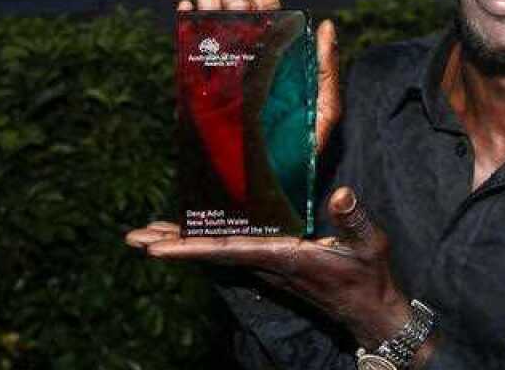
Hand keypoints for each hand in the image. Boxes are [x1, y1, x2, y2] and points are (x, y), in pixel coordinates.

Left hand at [125, 187, 411, 349]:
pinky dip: (206, 244)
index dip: (191, 248)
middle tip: (133, 237)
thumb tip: (341, 193)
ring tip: (148, 233)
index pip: (228, 252)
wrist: (371, 312)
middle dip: (171, 245)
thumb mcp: (369, 245)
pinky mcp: (274, 266)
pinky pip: (230, 254)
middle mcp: (268, 265)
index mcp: (283, 258)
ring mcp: (268, 267)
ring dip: (183, 244)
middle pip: (210, 254)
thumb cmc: (369, 277)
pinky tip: (194, 235)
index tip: (156, 248)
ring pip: (216, 254)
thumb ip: (354, 220)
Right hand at [178, 0, 340, 149]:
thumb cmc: (304, 152)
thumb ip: (325, 69)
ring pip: (215, 25)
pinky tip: (185, 8)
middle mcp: (251, 61)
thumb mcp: (324, 109)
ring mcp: (227, 74)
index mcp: (280, 59)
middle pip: (238, 9)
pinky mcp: (205, 94)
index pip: (268, 11)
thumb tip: (327, 24)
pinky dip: (190, 31)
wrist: (271, 189)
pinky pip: (195, 57)